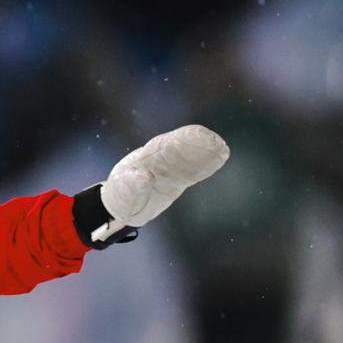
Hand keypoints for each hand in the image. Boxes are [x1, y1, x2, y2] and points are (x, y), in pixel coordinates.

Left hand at [95, 125, 230, 241]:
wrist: (121, 205)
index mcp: (145, 158)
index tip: (199, 137)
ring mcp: (170, 168)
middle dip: (198, 144)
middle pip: (181, 147)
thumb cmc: (120, 196)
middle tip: (217, 144)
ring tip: (223, 150)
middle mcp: (159, 159)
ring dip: (206, 153)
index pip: (166, 146)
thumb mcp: (122, 193)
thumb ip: (133, 185)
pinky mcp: (178, 179)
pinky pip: (194, 170)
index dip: (183, 141)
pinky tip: (221, 157)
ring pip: (190, 157)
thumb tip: (145, 177)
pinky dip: (206, 165)